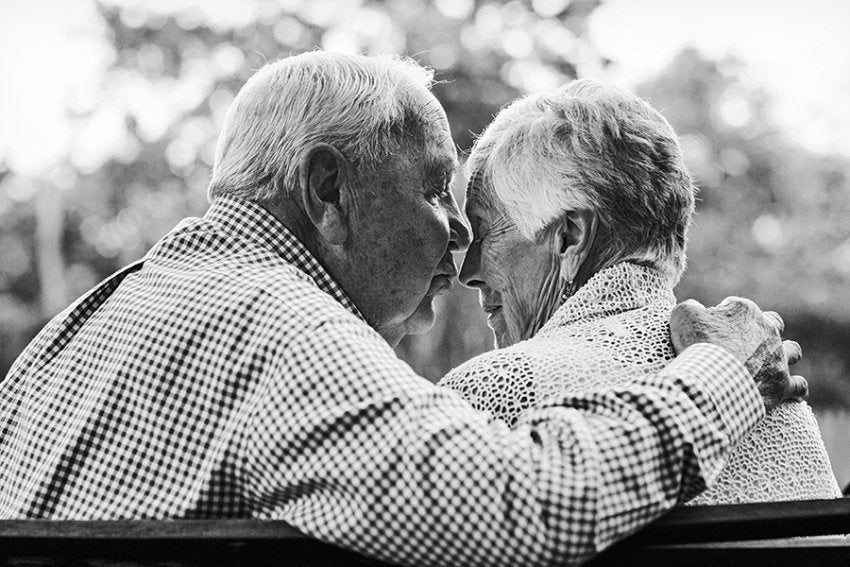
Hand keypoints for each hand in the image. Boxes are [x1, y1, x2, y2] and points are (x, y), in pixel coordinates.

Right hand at [669, 297, 807, 410]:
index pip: (736, 307)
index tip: (709, 331)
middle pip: (772, 323)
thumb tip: (696, 307)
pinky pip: (799, 385)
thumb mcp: (683, 315)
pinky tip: (792, 392)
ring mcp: (778, 357)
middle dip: (761, 329)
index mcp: (744, 310)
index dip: (721, 317)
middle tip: (741, 343)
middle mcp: (767, 330)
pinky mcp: (782, 383)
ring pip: (792, 350)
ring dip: (784, 354)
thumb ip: (691, 306)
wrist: (713, 380)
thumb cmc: (698, 345)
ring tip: (770, 363)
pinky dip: (796, 387)